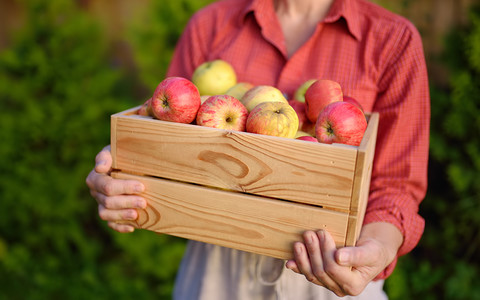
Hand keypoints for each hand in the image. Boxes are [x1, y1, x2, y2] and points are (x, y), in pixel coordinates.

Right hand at [85, 145, 146, 232]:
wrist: (127, 164)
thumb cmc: (121, 155)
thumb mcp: (113, 150)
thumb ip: (105, 156)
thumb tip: (100, 168)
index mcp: (95, 178)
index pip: (107, 186)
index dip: (124, 188)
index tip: (141, 186)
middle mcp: (96, 193)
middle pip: (108, 202)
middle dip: (127, 202)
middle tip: (143, 202)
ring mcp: (101, 205)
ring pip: (106, 214)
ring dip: (122, 215)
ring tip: (136, 214)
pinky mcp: (109, 214)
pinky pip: (111, 224)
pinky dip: (120, 227)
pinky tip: (133, 227)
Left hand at [285, 222, 402, 295]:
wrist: (372, 252)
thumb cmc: (373, 251)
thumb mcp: (370, 251)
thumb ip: (357, 255)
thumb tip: (339, 257)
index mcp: (354, 285)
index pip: (333, 268)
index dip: (325, 251)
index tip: (322, 233)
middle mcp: (340, 288)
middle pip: (320, 271)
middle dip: (313, 251)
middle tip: (310, 233)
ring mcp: (330, 284)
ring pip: (311, 274)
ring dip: (303, 258)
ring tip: (299, 242)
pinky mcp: (322, 279)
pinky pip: (308, 274)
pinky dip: (298, 267)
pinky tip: (289, 262)